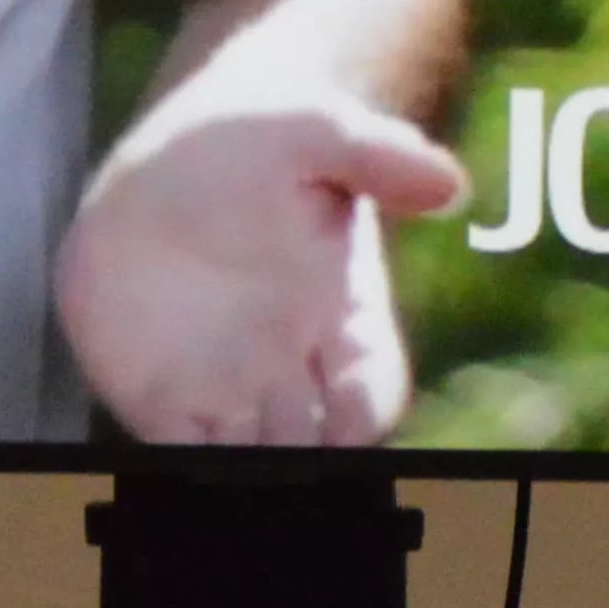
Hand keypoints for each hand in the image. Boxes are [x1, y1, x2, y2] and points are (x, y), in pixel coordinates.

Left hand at [59, 81, 468, 445]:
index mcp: (343, 318)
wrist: (173, 153)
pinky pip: (172, 452)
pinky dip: (176, 470)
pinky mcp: (158, 395)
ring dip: (243, 477)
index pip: (370, 393)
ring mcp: (226, 388)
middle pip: (311, 451)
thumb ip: (378, 155)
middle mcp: (292, 369)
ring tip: (226, 471)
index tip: (349, 427)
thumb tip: (450, 185)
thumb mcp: (316, 130)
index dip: (363, 416)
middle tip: (280, 463)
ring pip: (245, 464)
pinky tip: (168, 469)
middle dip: (301, 469)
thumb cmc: (260, 138)